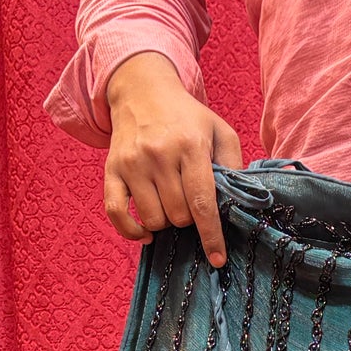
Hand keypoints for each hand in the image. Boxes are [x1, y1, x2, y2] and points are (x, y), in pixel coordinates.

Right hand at [103, 52, 242, 264]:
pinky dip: (131, 231)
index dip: (210, 235)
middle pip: (178, 215)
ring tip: (170, 203)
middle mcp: (159, 155)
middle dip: (189, 219)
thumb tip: (239, 202)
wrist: (142, 92)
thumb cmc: (188, 118)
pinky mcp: (111, 169)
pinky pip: (116, 213)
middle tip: (190, 203)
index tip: (218, 258)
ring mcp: (132, 163)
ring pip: (152, 219)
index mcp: (190, 146)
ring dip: (165, 222)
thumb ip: (233, 165)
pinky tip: (145, 233)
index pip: (201, 202)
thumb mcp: (220, 131)